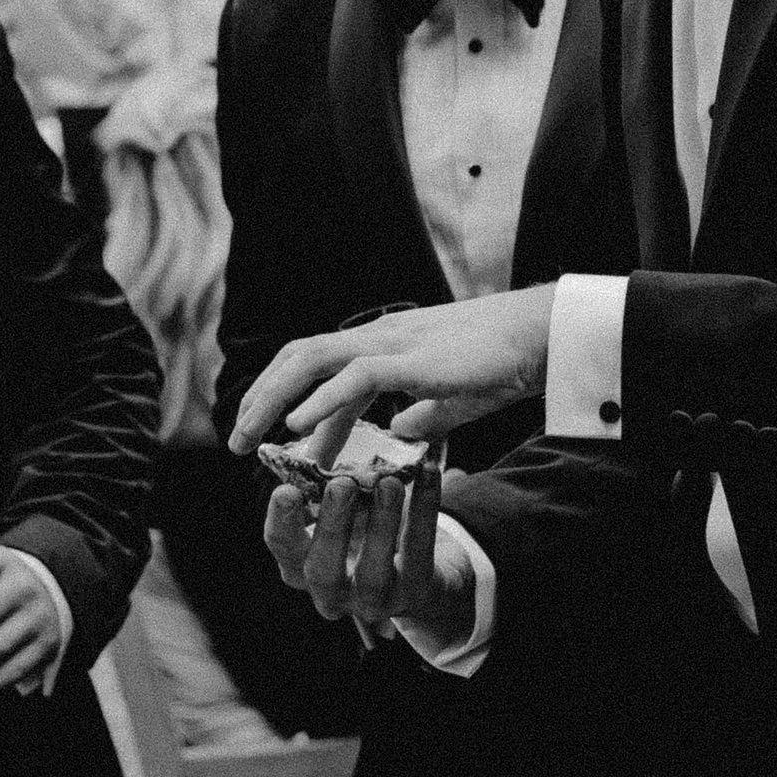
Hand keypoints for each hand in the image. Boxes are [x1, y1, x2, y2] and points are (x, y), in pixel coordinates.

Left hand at [229, 288, 554, 462]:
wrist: (539, 338)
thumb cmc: (502, 365)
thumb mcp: (452, 399)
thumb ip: (423, 415)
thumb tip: (400, 435)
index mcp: (384, 345)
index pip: (318, 365)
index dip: (286, 398)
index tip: (265, 437)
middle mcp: (378, 337)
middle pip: (300, 357)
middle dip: (262, 396)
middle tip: (237, 439)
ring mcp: (391, 343)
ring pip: (312, 360)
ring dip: (273, 398)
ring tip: (249, 436)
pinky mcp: (411, 358)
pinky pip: (354, 377)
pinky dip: (320, 402)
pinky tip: (296, 429)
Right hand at [261, 464, 472, 652]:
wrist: (416, 576)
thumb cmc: (364, 530)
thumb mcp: (342, 507)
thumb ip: (329, 482)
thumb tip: (326, 434)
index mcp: (301, 564)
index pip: (282, 546)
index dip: (281, 521)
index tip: (286, 489)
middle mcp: (330, 592)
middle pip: (322, 569)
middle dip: (332, 526)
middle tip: (341, 486)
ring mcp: (372, 600)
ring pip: (372, 573)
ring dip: (380, 525)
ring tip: (389, 483)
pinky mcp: (413, 594)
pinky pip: (418, 553)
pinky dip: (424, 512)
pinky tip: (430, 474)